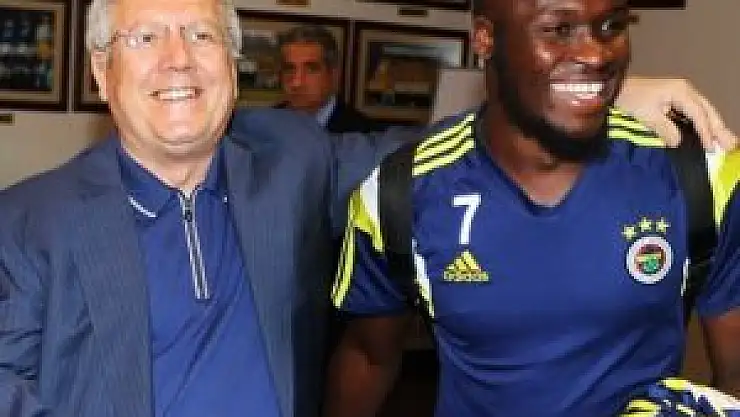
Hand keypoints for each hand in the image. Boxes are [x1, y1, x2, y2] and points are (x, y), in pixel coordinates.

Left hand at [616, 77, 737, 150]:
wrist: (617, 88)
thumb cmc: (631, 99)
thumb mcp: (647, 116)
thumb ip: (666, 129)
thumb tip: (679, 142)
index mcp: (681, 92)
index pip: (698, 115)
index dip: (706, 132)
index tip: (711, 148)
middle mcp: (685, 90)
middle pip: (707, 111)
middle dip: (719, 128)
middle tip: (731, 145)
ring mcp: (681, 93)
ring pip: (703, 111)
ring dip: (714, 126)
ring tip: (726, 141)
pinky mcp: (675, 98)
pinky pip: (694, 111)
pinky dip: (702, 122)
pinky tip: (707, 133)